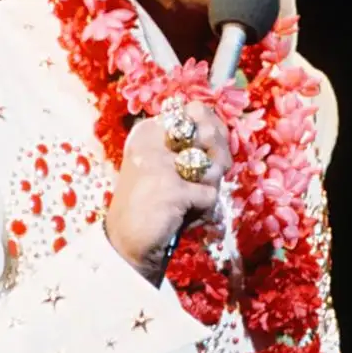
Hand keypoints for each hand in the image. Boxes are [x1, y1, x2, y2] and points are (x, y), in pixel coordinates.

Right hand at [104, 101, 230, 280]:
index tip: (209, 153)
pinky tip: (182, 216)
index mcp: (149, 129)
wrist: (126, 242)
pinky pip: (210, 195)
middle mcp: (151, 138)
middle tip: (203, 181)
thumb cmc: (153, 204)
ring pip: (215, 165)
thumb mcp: (169, 166)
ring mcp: (159, 161)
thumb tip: (225, 141)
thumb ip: (195, 147)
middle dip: (219, 158)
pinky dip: (203, 210)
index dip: (215, 130)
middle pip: (211, 133)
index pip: (198, 110)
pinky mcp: (170, 186)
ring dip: (210, 188)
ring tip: (189, 201)